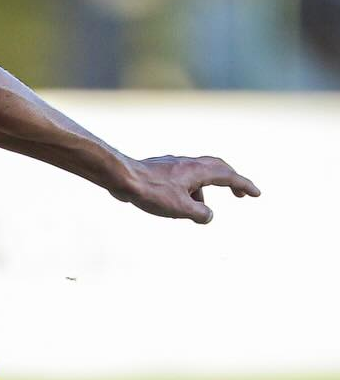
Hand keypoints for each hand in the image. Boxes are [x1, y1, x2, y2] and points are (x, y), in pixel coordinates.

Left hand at [111, 155, 260, 223]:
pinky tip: (176, 204)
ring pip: (197, 175)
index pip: (229, 177)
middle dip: (230, 181)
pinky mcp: (161, 169)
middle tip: (239, 195)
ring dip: (202, 192)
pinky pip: (182, 179)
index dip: (244, 185)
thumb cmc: (152, 192)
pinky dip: (187, 190)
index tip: (256, 194)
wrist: (122, 178)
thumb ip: (201, 214)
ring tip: (196, 211)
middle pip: (217, 168)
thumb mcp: (182, 208)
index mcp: (199, 171)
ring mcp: (174, 164)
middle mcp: (188, 163)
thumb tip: (207, 216)